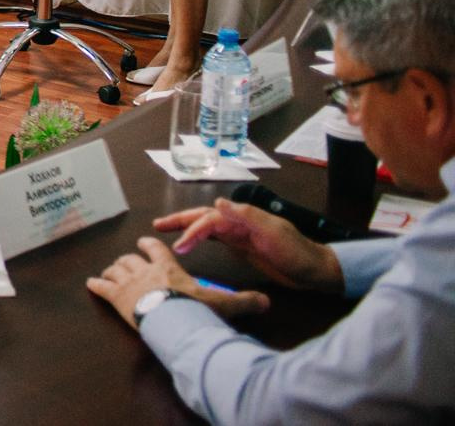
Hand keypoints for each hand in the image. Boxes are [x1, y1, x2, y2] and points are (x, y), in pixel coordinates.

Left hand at [87, 236, 269, 329]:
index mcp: (167, 267)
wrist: (173, 320)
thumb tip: (267, 301)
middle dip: (127, 260)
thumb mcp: (222, 304)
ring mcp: (128, 283)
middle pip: (129, 258)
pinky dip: (96, 285)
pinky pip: (102, 287)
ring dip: (111, 271)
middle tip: (125, 263)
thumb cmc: (196, 309)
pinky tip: (90, 284)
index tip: (144, 242)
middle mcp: (145, 270)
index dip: (148, 244)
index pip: (155, 248)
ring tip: (108, 273)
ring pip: (114, 269)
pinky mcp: (116, 297)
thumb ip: (243, 301)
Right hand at [154, 198, 344, 292]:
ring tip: (166, 231)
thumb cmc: (297, 253)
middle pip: (203, 217)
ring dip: (187, 228)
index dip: (193, 230)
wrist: (317, 271)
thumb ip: (245, 216)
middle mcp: (238, 222)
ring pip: (207, 227)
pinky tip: (191, 242)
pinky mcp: (243, 246)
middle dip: (180, 220)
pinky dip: (200, 238)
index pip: (210, 220)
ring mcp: (240, 234)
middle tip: (157, 226)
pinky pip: (216, 238)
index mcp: (243, 217)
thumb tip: (217, 202)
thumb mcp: (273, 233)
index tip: (179, 247)